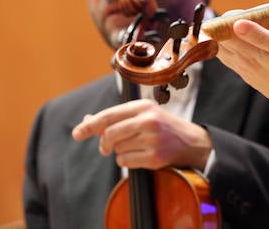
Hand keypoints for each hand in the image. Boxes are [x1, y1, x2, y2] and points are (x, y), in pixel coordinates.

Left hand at [71, 99, 211, 169]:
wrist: (191, 142)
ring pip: (117, 149)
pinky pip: (125, 162)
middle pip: (110, 134)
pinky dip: (127, 161)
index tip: (77, 134)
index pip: (109, 115)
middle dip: (104, 143)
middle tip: (105, 148)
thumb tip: (87, 121)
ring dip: (120, 152)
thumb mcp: (142, 114)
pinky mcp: (154, 157)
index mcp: (143, 106)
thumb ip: (116, 117)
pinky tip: (140, 155)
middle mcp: (148, 120)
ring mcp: (152, 139)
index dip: (90, 125)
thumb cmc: (162, 126)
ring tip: (136, 147)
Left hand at [216, 19, 268, 115]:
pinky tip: (244, 45)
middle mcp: (242, 64)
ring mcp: (246, 72)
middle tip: (237, 16)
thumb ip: (259, 35)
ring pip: (224, 54)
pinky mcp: (252, 78)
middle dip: (221, 28)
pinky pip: (233, 62)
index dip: (223, 20)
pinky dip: (232, 50)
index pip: (221, 34)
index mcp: (248, 54)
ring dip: (225, 39)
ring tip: (237, 28)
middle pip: (218, 44)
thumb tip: (236, 23)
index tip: (237, 11)